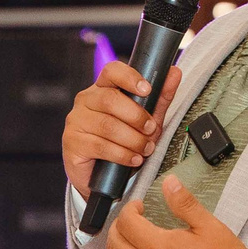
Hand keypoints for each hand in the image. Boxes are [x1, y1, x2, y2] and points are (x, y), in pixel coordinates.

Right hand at [63, 60, 182, 197]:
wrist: (100, 176)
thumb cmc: (122, 142)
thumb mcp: (146, 119)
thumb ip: (159, 98)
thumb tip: (174, 73)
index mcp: (102, 88)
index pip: (111, 71)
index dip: (129, 77)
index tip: (147, 90)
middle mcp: (86, 101)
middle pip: (110, 100)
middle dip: (136, 116)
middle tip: (150, 129)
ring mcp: (76, 121)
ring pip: (107, 125)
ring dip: (132, 139)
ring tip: (145, 149)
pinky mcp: (73, 143)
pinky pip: (100, 146)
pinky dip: (122, 154)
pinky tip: (133, 159)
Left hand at [108, 176, 247, 248]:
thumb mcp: (209, 226)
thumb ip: (185, 204)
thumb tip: (168, 182)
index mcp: (159, 247)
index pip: (126, 223)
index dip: (129, 210)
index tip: (139, 207)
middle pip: (114, 246)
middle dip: (117, 228)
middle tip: (130, 223)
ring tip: (131, 246)